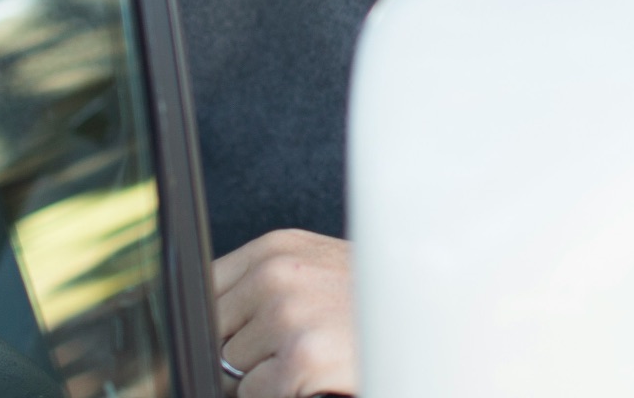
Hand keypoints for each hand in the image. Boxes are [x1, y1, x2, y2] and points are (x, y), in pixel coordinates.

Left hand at [213, 229, 357, 397]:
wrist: (428, 321)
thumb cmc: (372, 303)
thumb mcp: (315, 269)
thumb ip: (264, 282)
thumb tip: (214, 321)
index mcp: (275, 248)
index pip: (205, 285)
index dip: (216, 320)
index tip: (231, 335)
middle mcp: (276, 274)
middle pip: (213, 330)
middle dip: (238, 351)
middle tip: (286, 351)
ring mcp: (287, 315)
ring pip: (230, 367)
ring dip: (261, 377)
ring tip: (307, 362)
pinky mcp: (300, 357)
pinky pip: (252, 393)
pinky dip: (277, 395)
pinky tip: (313, 379)